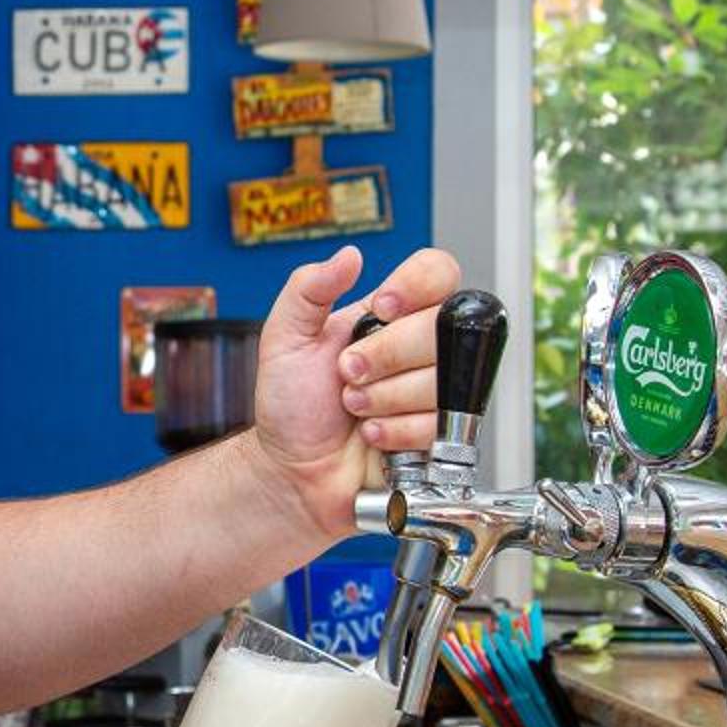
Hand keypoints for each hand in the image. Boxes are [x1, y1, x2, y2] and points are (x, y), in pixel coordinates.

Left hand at [246, 243, 463, 539]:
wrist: (295, 471)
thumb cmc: (291, 407)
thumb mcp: (284, 339)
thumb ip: (308, 289)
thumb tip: (349, 255)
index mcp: (388, 313)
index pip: (437, 272)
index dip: (415, 287)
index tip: (382, 310)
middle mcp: (418, 346)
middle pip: (441, 326)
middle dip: (384, 357)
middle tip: (348, 374)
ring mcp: (433, 388)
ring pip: (441, 377)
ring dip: (384, 398)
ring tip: (356, 409)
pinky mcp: (441, 430)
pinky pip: (438, 421)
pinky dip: (394, 431)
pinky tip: (373, 434)